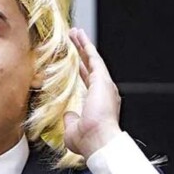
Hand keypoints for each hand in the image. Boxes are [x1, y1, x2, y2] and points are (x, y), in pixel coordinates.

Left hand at [63, 28, 122, 157]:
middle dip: (82, 53)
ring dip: (83, 45)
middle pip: (90, 67)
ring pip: (92, 59)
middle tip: (76, 41)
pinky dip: (87, 46)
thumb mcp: (73, 130)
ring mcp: (104, 85)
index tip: (77, 63)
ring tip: (76, 33)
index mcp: (97, 104)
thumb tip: (68, 114)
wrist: (99, 141)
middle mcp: (103, 93)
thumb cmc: (88, 141)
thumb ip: (70, 120)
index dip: (81, 71)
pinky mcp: (102, 79)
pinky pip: (94, 58)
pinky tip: (80, 36)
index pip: (88, 82)